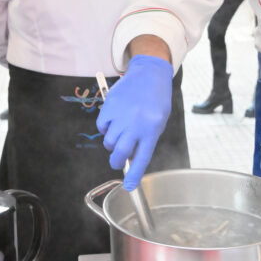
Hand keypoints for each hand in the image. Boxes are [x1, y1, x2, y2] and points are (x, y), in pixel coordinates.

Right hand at [96, 55, 172, 190]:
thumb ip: (146, 140)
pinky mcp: (109, 106)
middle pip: (120, 152)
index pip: (141, 158)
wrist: (149, 73)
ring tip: (119, 134)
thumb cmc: (156, 99)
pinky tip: (113, 121)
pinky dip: (105, 128)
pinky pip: (102, 126)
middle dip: (117, 161)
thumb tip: (131, 158)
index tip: (129, 186)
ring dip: (112, 143)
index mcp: (151, 129)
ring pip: (109, 141)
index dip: (134, 175)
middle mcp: (135, 124)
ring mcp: (121, 115)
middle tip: (117, 161)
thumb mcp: (158, 121)